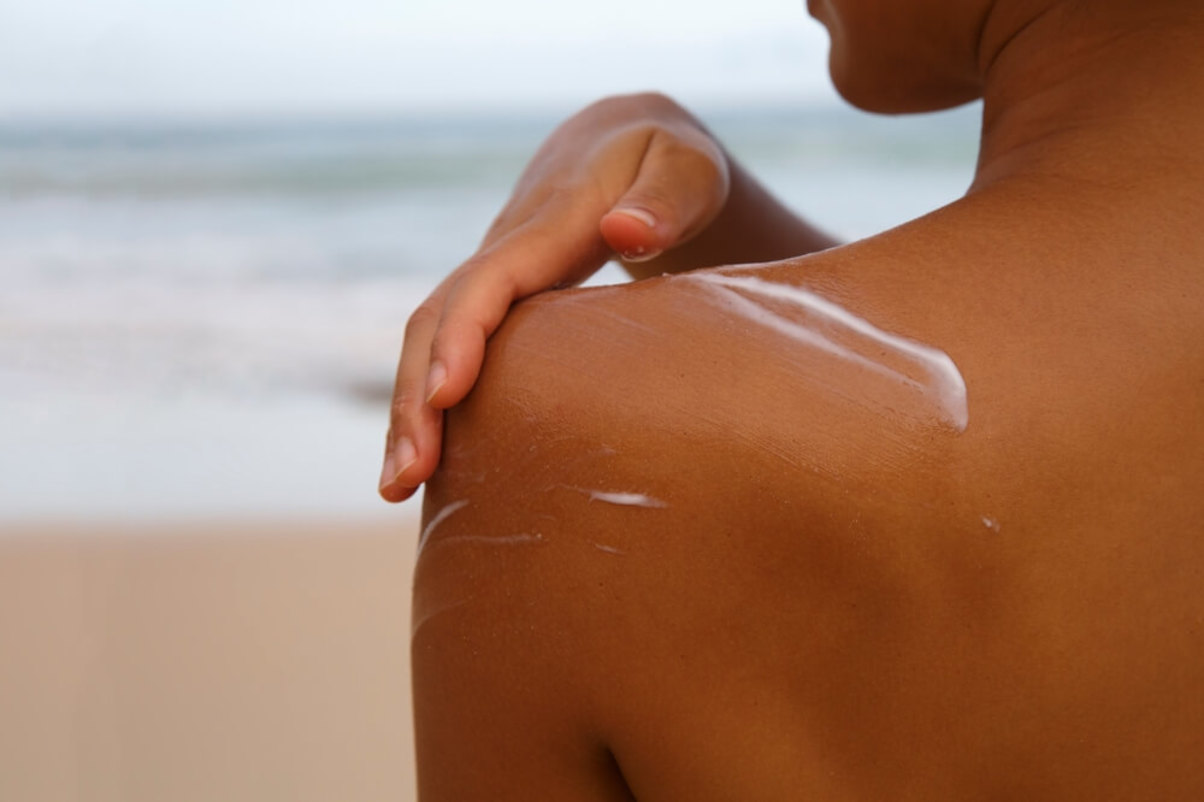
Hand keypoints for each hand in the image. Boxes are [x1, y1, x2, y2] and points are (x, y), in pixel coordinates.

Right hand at [378, 93, 732, 501]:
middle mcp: (505, 250)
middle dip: (413, 396)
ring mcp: (493, 276)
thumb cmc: (668, 161)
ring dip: (408, 411)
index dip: (463, 335)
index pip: (491, 279)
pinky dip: (430, 403)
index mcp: (551, 221)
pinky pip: (449, 347)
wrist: (620, 144)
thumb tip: (625, 233)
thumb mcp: (686, 166)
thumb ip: (667, 198)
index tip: (444, 396)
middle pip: (437, 319)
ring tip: (398, 488)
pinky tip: (431, 462)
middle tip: (405, 478)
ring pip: (430, 339)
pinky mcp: (496, 303)